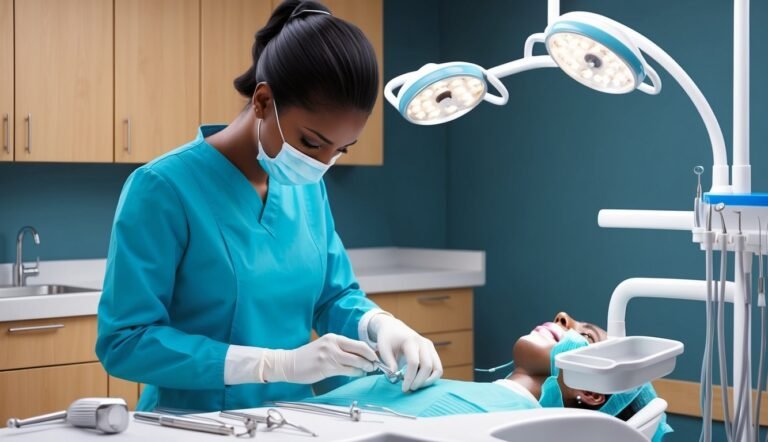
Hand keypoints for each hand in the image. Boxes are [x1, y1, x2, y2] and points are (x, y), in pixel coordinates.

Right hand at [262, 334, 377, 383]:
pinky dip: (355, 373)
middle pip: (359, 350)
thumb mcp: (325, 347)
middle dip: (370, 358)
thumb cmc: (308, 357)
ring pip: (354, 361)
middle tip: (376, 364)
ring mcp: (329, 355)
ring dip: (365, 366)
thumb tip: (359, 355)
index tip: (376, 356)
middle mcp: (332, 344)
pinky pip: (346, 370)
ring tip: (369, 369)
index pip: (357, 343)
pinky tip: (358, 374)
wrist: (288, 363)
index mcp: (333, 338)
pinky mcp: (325, 367)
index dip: (369, 350)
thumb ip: (340, 349)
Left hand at [369, 314, 442, 391]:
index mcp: (410, 341)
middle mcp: (423, 343)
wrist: (394, 327)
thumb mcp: (383, 349)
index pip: (413, 362)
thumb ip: (389, 362)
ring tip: (416, 386)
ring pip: (437, 368)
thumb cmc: (387, 339)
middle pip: (428, 366)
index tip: (404, 388)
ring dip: (428, 381)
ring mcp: (430, 346)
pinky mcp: (432, 351)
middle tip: (410, 389)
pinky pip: (437, 368)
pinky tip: (420, 381)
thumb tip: (395, 376)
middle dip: (420, 381)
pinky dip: (431, 377)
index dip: (409, 378)